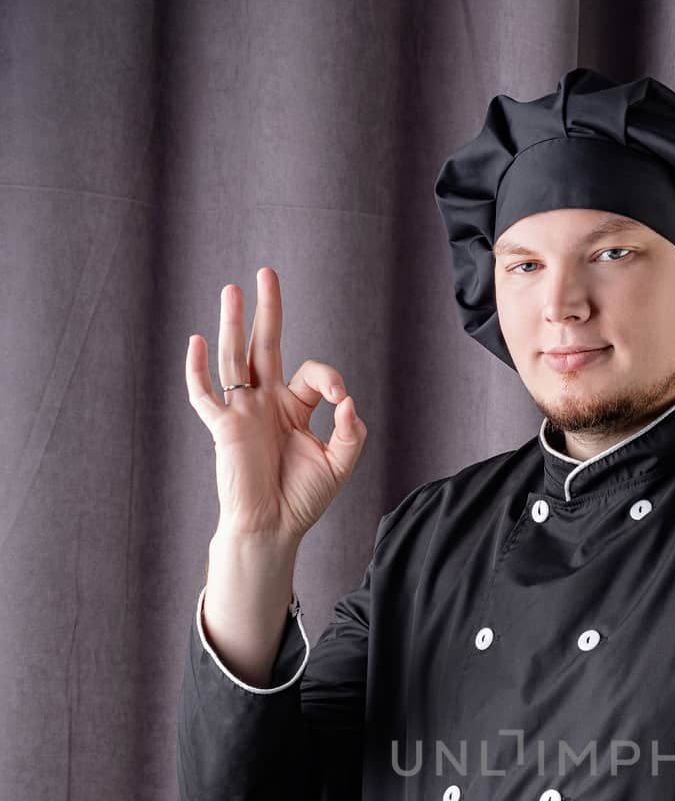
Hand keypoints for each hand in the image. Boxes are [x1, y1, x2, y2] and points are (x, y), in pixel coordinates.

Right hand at [185, 266, 367, 543]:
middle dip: (267, 310)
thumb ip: (351, 432)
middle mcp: (266, 402)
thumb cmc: (302, 499)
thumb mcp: (339, 464)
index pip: (312, 373)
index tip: (343, 401)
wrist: (273, 528)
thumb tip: (349, 400)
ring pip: (235, 359)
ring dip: (233, 325)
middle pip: (265, 345)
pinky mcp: (223, 427)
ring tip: (232, 290)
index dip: (330, 379)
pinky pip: (204, 394)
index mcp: (294, 407)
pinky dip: (197, 370)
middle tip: (267, 272)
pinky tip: (196, 342)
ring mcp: (242, 411)